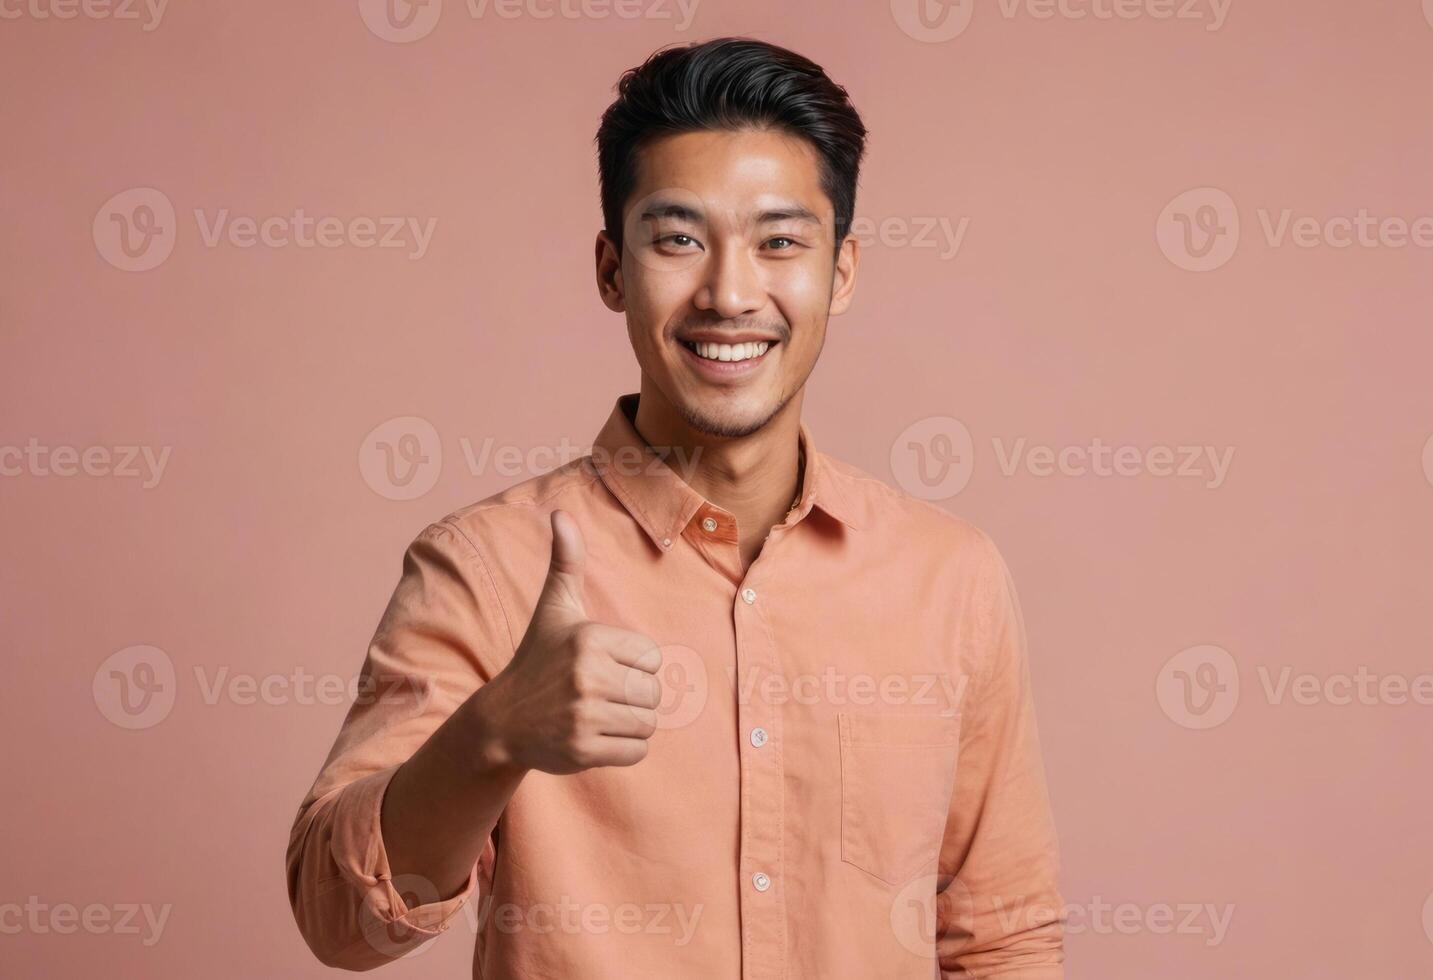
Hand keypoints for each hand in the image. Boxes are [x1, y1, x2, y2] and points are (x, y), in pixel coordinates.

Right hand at [472, 509, 663, 774]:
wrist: (502, 721)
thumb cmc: (537, 659)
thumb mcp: (553, 608)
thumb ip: (566, 562)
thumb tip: (560, 514)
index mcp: (589, 640)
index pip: (652, 657)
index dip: (633, 664)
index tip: (601, 665)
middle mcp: (587, 677)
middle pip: (653, 692)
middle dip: (633, 695)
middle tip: (600, 693)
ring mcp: (584, 717)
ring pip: (648, 723)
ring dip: (630, 722)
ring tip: (599, 713)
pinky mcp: (584, 751)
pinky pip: (637, 751)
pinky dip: (625, 748)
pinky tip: (596, 735)